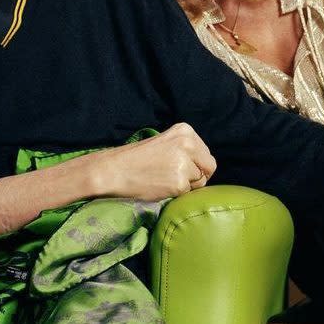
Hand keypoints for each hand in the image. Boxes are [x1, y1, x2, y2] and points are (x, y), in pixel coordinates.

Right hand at [91, 123, 216, 199]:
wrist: (114, 170)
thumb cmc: (138, 159)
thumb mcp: (165, 143)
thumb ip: (186, 149)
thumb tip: (206, 167)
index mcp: (185, 130)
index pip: (206, 154)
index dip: (196, 165)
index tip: (178, 167)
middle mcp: (188, 144)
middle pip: (209, 167)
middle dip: (196, 176)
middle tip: (175, 177)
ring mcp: (185, 163)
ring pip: (200, 182)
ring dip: (186, 185)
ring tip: (164, 179)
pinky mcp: (179, 182)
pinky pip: (188, 193)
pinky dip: (176, 193)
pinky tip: (161, 186)